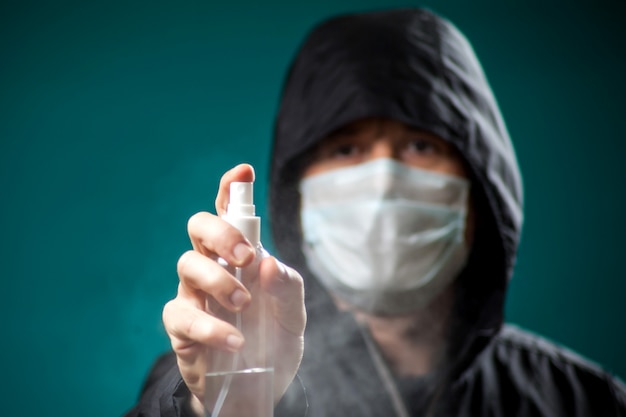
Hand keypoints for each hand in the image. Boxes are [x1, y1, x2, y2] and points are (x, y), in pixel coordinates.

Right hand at [162, 164, 305, 413]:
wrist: (259, 387)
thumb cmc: (275, 339)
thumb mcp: (293, 313)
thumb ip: (287, 287)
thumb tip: (268, 264)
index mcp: (241, 257)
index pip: (228, 213)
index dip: (230, 188)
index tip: (243, 170)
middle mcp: (213, 268)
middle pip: (198, 227)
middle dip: (221, 233)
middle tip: (247, 257)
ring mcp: (193, 295)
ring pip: (186, 264)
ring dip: (218, 280)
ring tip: (244, 304)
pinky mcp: (181, 328)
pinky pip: (181, 315)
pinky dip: (210, 326)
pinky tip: (236, 340)